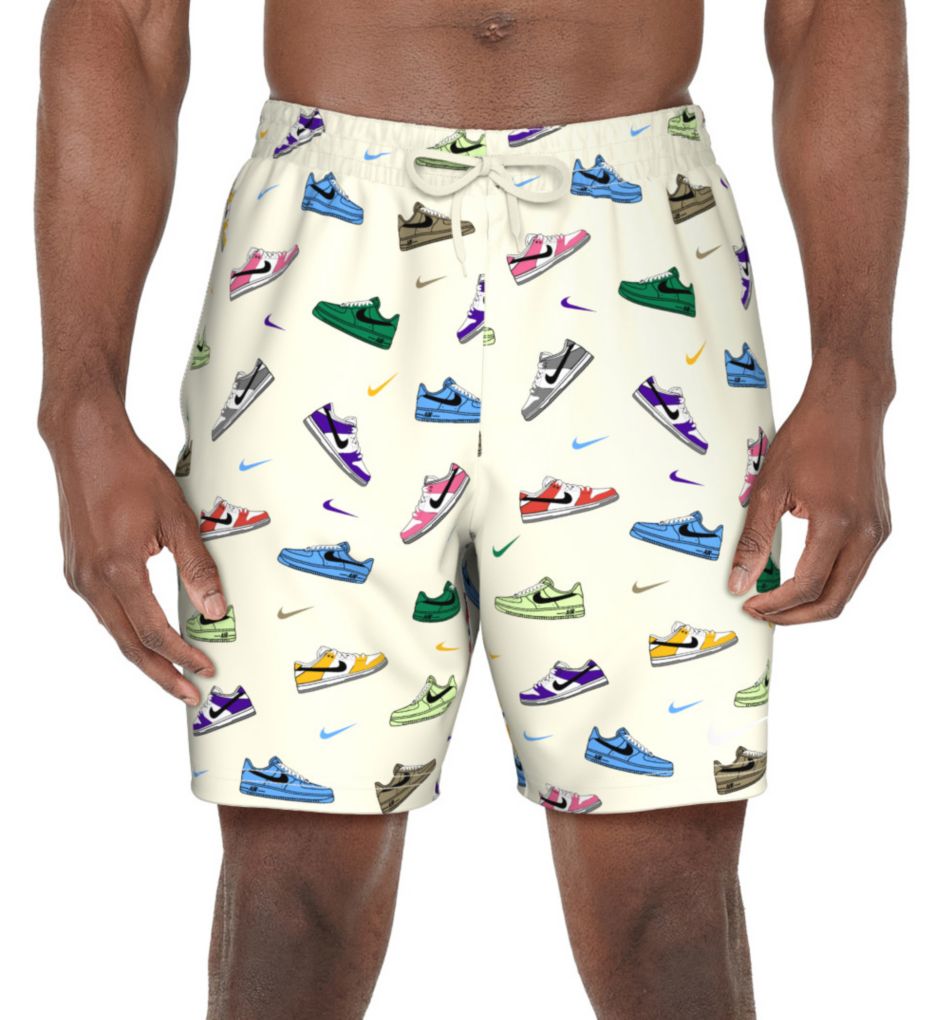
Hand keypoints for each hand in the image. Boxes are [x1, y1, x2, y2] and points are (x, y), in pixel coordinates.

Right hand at [44, 407, 225, 703]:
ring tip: (173, 671)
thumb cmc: (131, 472)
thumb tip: (214, 610)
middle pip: (128, 644)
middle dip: (161, 673)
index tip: (205, 670)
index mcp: (118, 569)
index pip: (154, 632)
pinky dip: (127, 628)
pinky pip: (103, 610)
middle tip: (190, 694)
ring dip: (143, 653)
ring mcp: (78, 574)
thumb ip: (197, 567)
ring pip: (113, 629)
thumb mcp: (177, 517)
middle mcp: (91, 579)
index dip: (181, 657)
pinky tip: (146, 633)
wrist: (84, 442)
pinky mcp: (75, 566)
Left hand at [728, 376, 890, 623]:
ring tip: (775, 597)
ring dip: (812, 600)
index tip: (750, 606)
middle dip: (796, 615)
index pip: (807, 586)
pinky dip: (829, 580)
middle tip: (762, 612)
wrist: (848, 403)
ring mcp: (879, 530)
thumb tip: (739, 581)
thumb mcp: (768, 487)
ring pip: (848, 587)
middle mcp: (867, 533)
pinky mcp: (880, 524)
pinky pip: (855, 567)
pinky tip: (799, 573)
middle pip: (835, 600)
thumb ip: (753, 539)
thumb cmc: (808, 435)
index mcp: (838, 523)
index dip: (776, 605)